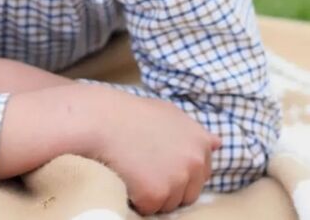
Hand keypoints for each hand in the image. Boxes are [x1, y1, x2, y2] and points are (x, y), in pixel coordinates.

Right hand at [85, 87, 220, 215]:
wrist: (102, 120)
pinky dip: (137, 199)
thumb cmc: (132, 115)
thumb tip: (219, 144)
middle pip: (188, 193)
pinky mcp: (157, 195)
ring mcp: (177, 179)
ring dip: (153, 194)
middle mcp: (194, 161)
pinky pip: (150, 209)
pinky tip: (127, 176)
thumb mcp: (169, 113)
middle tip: (145, 165)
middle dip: (169, 186)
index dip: (179, 170)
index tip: (161, 161)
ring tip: (135, 167)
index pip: (201, 173)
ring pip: (169, 204)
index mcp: (200, 142)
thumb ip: (194, 131)